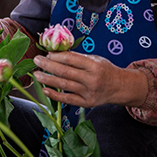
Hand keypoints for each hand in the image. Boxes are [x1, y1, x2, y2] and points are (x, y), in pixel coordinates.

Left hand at [33, 52, 147, 107]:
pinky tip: (45, 90)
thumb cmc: (104, 70)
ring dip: (47, 79)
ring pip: (64, 85)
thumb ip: (77, 57)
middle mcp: (91, 79)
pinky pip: (67, 99)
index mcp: (94, 65)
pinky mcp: (86, 103)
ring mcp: (88, 92)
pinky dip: (55, 95)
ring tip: (36, 75)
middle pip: (65, 72)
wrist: (119, 87)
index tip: (46, 53)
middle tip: (36, 61)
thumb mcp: (95, 59)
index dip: (56, 56)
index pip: (71, 59)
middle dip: (48, 65)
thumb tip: (55, 53)